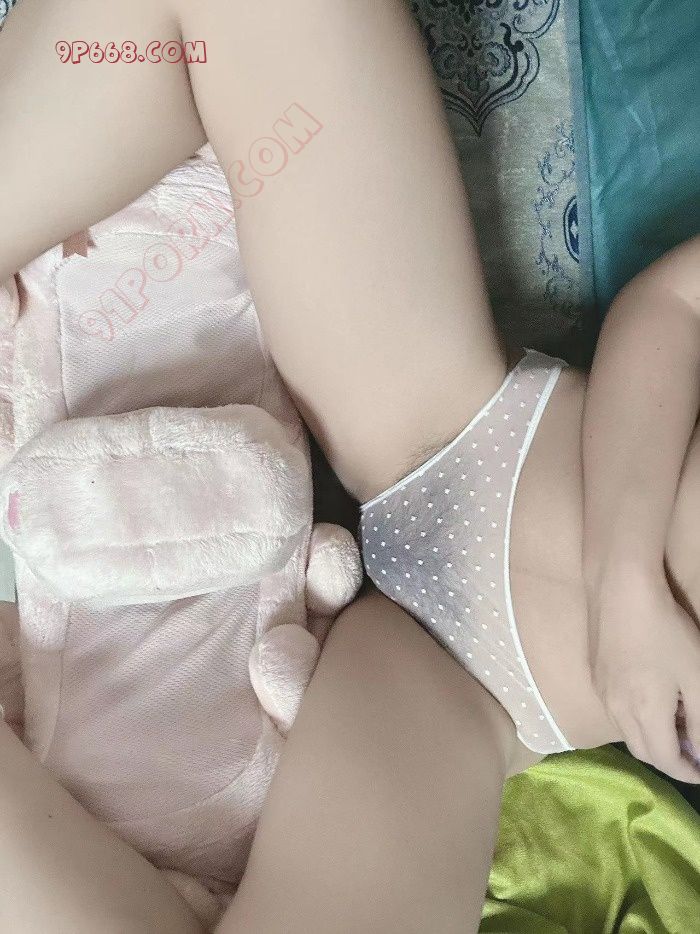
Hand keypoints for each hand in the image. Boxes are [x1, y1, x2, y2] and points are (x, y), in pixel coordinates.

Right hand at [587, 565, 699, 782]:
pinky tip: (648, 695)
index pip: (665, 761)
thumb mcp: (696, 677)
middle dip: (668, 758)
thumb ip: (699, 720)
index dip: (687, 772)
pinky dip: (634, 717)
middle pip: (642, 752)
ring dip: (650, 737)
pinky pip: (615, 710)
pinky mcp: (594, 675)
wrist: (621, 590)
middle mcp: (617, 710)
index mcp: (645, 714)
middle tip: (691, 747)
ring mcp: (602, 692)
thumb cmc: (667, 631)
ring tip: (672, 721)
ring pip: (626, 732)